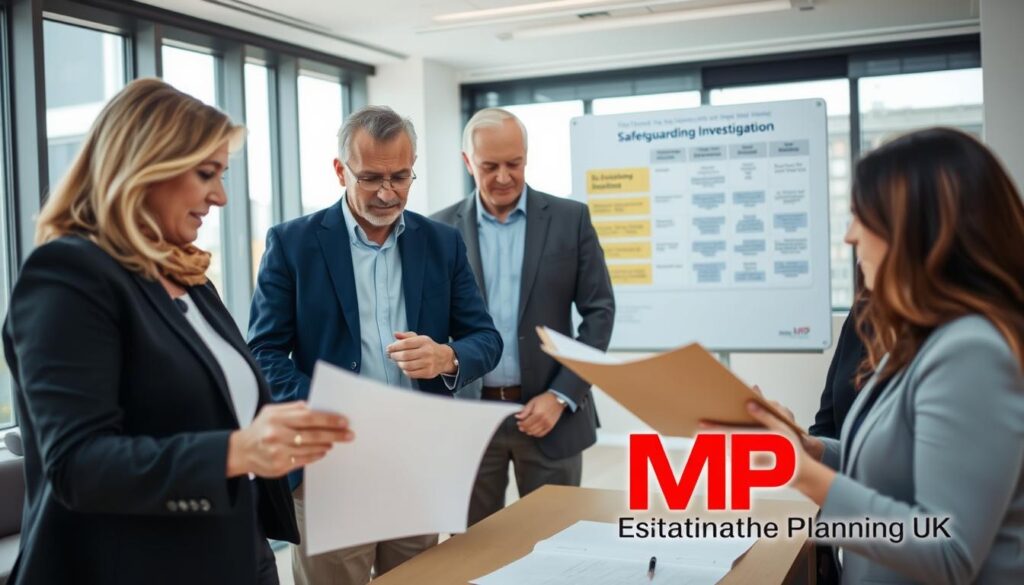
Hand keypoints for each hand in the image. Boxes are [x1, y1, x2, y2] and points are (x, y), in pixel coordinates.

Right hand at [226, 401, 353, 478]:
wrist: (240, 451)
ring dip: (326, 445)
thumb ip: (293, 408)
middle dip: (334, 434)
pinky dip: (316, 456)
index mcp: (276, 418)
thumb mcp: (272, 412)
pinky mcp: (279, 467)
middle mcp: (277, 435)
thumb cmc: (259, 429)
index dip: (329, 419)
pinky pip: (304, 461)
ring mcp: (278, 452)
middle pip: (313, 434)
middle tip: (348, 434)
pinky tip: (322, 451)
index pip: (309, 417)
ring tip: (334, 442)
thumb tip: (316, 406)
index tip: (343, 421)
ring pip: (310, 449)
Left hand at [387, 331, 456, 378]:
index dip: (394, 346)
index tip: (389, 349)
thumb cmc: (427, 347)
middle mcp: (427, 352)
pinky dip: (405, 371)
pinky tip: (405, 367)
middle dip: (395, 356)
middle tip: (392, 356)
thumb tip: (395, 334)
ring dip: (399, 364)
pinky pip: (411, 374)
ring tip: (398, 361)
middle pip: (405, 355)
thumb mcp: (419, 338)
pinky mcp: (428, 372)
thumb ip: (406, 336)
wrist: (443, 357)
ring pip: (407, 365)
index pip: (405, 343)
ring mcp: (428, 363)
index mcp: (424, 341)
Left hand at [515, 392, 565, 437]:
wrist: (557, 399)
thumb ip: (525, 411)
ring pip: (535, 433)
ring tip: (526, 427)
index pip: (526, 424)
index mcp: (538, 414)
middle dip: (523, 428)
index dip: (520, 424)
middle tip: (521, 426)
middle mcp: (543, 420)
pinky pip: (541, 434)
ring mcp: (547, 424)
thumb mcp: (533, 402)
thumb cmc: (545, 399)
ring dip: (529, 431)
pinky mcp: (551, 426)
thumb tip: (518, 416)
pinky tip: (533, 430)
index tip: (518, 422)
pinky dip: (536, 434)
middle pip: (530, 429)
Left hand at [699, 385, 833, 504]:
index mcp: (755, 444)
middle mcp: (748, 457)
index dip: (715, 429)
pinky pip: (731, 461)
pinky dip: (722, 454)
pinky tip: (717, 447)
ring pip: (724, 455)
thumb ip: (764, 415)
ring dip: (713, 446)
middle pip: (722, 446)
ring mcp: (747, 466)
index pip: (729, 435)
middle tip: (697, 428)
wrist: (799, 473)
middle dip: (710, 437)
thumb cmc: (791, 448)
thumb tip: (749, 403)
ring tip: (703, 436)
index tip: (702, 423)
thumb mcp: (781, 427)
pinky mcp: (747, 471)